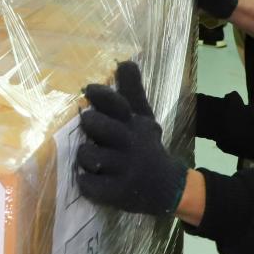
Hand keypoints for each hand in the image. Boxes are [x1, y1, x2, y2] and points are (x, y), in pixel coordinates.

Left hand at [77, 61, 188, 216]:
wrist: (169, 187)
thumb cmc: (146, 147)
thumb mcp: (143, 119)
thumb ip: (132, 92)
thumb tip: (126, 61)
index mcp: (134, 123)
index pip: (117, 103)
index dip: (101, 95)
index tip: (88, 90)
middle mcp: (130, 143)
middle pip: (100, 126)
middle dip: (89, 124)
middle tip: (87, 127)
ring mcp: (125, 168)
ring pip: (90, 156)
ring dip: (84, 156)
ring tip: (88, 158)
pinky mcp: (120, 192)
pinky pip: (92, 186)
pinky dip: (86, 183)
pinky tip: (88, 180)